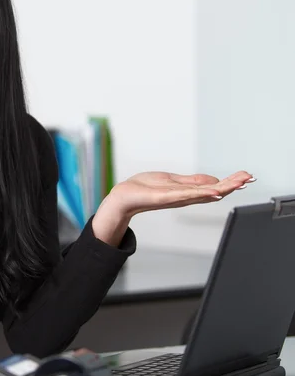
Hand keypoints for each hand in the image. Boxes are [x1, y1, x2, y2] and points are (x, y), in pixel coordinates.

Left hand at [109, 170, 254, 216]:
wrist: (125, 196)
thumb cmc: (145, 188)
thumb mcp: (172, 180)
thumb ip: (192, 182)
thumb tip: (213, 180)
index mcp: (187, 192)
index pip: (213, 187)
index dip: (230, 182)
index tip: (246, 176)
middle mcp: (185, 197)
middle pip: (213, 191)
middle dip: (232, 185)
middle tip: (249, 178)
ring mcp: (176, 198)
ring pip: (204, 193)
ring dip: (222, 188)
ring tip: (239, 183)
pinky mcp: (165, 197)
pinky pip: (186, 195)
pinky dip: (201, 193)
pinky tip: (214, 191)